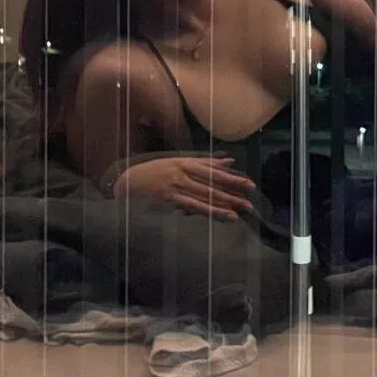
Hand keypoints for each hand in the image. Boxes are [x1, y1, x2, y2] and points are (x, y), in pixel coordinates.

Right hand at [112, 156, 254, 220]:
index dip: (232, 178)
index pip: (214, 171)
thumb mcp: (179, 162)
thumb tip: (230, 160)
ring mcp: (175, 185)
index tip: (249, 184)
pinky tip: (219, 216)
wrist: (126, 181)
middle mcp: (183, 172)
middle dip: (232, 192)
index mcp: (186, 162)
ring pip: (203, 196)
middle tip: (250, 200)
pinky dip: (207, 211)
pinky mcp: (168, 198)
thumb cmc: (154, 171)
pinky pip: (191, 206)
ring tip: (239, 212)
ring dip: (223, 204)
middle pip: (212, 184)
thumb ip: (205, 162)